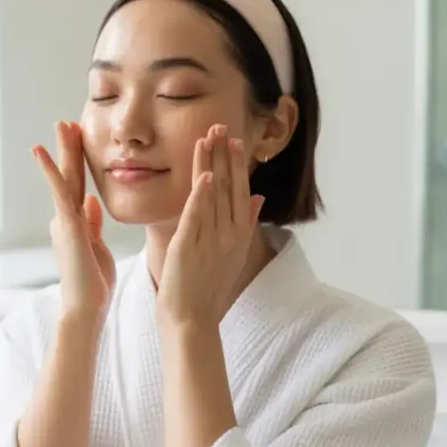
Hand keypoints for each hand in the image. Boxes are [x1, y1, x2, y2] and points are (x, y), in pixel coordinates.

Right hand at [32, 121, 115, 319]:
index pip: (79, 186)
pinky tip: (40, 150)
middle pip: (70, 176)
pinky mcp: (66, 224)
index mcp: (76, 224)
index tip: (80, 140)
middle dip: (69, 148)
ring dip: (62, 150)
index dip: (79, 162)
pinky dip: (49, 169)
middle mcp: (66, 218)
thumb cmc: (93, 285)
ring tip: (62, 124)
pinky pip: (58, 191)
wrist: (85, 309)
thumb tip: (92, 201)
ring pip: (64, 178)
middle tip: (67, 122)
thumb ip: (92, 224)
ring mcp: (64, 220)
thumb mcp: (97, 247)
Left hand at [156, 124, 265, 328]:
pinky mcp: (189, 247)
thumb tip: (257, 197)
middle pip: (228, 187)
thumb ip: (245, 223)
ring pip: (211, 195)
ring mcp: (209, 240)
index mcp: (238, 234)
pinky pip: (197, 217)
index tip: (235, 140)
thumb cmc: (208, 288)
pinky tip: (204, 176)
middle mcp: (228, 234)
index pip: (240, 191)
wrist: (192, 320)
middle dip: (225, 155)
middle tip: (222, 126)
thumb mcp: (233, 254)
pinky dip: (201, 197)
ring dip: (210, 165)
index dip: (238, 165)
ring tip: (208, 137)